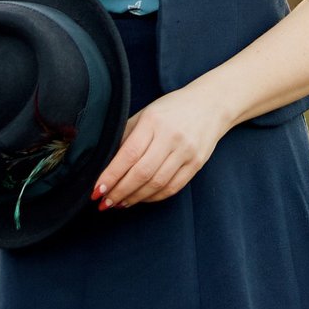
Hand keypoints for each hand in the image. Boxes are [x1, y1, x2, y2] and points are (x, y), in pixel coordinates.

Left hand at [94, 83, 227, 207]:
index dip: (111, 176)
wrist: (211, 105)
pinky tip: (140, 198)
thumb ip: (127, 137)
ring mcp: (187, 151)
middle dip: (120, 192)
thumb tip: (105, 166)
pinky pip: (173, 187)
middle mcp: (171, 137)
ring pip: (157, 183)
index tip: (96, 190)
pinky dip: (153, 197)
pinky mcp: (197, 163)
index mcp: (153, 121)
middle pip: (142, 173)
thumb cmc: (171, 109)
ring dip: (135, 198)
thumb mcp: (145, 115)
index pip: (128, 154)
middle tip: (104, 202)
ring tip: (119, 203)